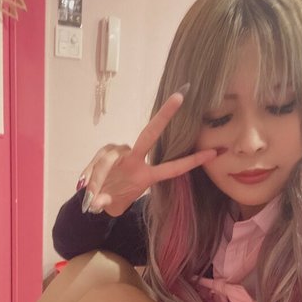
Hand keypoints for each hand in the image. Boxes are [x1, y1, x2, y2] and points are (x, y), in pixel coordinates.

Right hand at [78, 91, 216, 216]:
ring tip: (94, 193)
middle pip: (150, 134)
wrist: (94, 200)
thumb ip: (105, 201)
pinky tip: (88, 187)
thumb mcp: (112, 203)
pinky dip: (92, 175)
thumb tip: (98, 201)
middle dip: (164, 116)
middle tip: (180, 98)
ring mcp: (119, 154)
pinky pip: (98, 162)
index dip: (191, 161)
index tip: (213, 153)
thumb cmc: (110, 199)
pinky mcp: (103, 153)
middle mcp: (134, 160)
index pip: (172, 167)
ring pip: (111, 157)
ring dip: (100, 175)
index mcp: (145, 175)